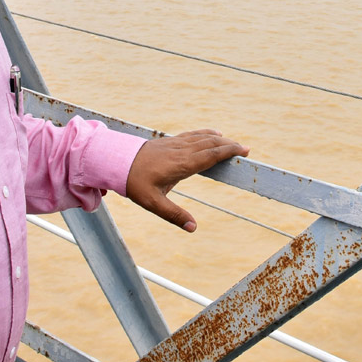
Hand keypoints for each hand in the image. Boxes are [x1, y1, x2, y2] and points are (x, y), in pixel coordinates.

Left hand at [126, 129, 249, 231]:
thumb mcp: (153, 203)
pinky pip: (193, 134)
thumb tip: (193, 228)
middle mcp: (181, 151)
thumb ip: (174, 215)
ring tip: (233, 143)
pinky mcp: (170, 141)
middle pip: (210, 144)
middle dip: (229, 145)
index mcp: (181, 165)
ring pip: (203, 137)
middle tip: (245, 149)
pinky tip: (213, 134)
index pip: (210, 155)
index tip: (243, 150)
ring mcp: (176, 144)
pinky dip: (206, 133)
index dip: (228, 152)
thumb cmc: (135, 182)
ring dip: (220, 139)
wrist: (116, 160)